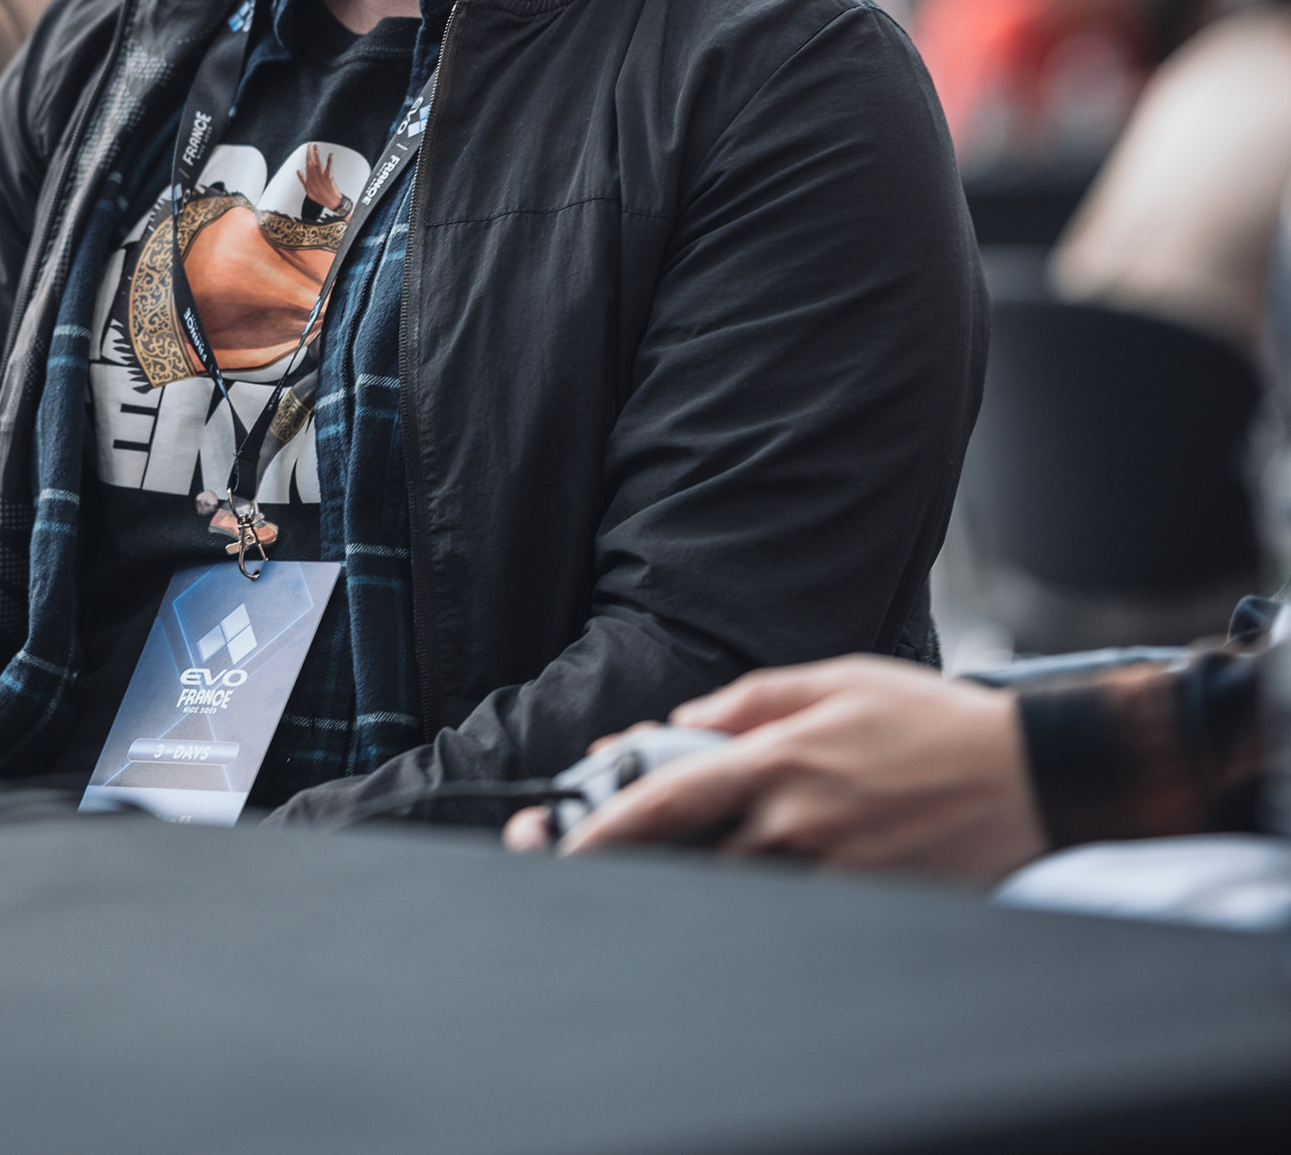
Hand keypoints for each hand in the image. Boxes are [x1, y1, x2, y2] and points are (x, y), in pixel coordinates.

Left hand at [503, 659, 1047, 881]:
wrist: (1032, 774)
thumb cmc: (932, 720)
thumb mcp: (836, 678)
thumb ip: (750, 700)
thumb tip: (683, 723)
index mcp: (779, 757)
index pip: (666, 797)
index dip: (603, 823)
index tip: (560, 837)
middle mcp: (795, 821)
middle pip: (684, 858)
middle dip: (626, 861)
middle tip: (579, 861)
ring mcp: (829, 871)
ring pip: (727, 892)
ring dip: (686, 879)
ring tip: (656, 867)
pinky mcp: (862, 905)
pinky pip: (786, 913)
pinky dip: (750, 900)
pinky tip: (738, 885)